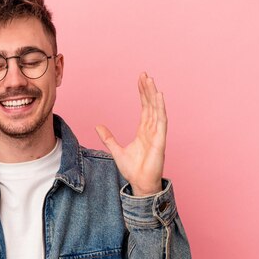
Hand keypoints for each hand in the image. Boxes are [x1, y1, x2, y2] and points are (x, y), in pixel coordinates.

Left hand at [96, 72, 165, 196]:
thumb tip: (98, 126)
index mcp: (144, 131)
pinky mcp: (160, 140)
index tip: (140, 80)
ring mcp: (157, 134)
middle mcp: (152, 130)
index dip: (142, 93)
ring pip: (157, 110)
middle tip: (145, 74)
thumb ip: (108, 137)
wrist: (140, 184)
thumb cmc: (133, 170)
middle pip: (151, 105)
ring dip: (154, 95)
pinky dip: (161, 108)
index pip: (144, 107)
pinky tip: (159, 96)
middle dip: (148, 89)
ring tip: (151, 80)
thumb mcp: (115, 150)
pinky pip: (161, 121)